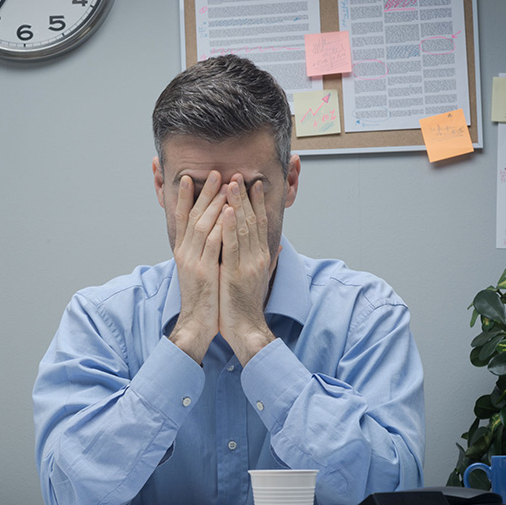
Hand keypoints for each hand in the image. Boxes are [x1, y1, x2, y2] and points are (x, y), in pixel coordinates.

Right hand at [169, 171, 226, 363]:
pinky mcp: (203, 271)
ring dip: (214, 203)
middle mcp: (184, 253)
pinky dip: (220, 225)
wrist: (197, 324)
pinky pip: (213, 243)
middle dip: (203, 193)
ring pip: (203, 225)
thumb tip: (215, 237)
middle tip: (214, 173)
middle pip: (192, 216)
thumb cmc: (204, 299)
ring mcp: (192, 261)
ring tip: (225, 185)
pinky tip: (228, 211)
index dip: (185, 198)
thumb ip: (205, 252)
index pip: (181, 219)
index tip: (189, 178)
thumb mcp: (201, 271)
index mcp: (183, 252)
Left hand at [219, 176, 276, 364]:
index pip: (260, 223)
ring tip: (232, 183)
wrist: (246, 329)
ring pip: (243, 228)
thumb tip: (278, 245)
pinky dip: (230, 226)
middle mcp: (258, 257)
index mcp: (261, 257)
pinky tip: (227, 210)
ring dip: (237, 203)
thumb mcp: (260, 279)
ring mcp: (248, 264)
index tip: (253, 183)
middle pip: (253, 220)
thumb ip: (269, 259)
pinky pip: (232, 246)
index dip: (257, 202)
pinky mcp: (237, 274)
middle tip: (240, 174)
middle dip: (246, 196)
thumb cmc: (247, 306)